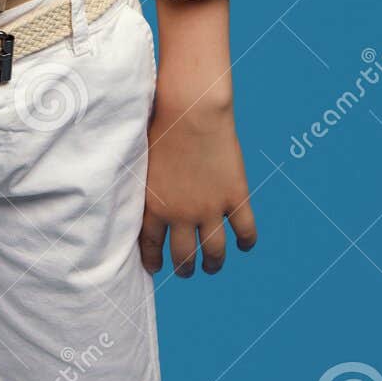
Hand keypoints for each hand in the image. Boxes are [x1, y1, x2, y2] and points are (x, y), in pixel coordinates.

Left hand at [140, 82, 256, 276]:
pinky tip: (244, 245)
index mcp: (154, 205)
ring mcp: (210, 208)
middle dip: (184, 268)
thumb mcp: (141, 159)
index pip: (152, 245)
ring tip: (212, 266)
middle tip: (186, 270)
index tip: (156, 268)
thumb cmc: (160, 124)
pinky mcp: (235, 196)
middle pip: (184, 256)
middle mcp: (181, 213)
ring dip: (213, 264)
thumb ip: (143, 183)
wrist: (191, 110)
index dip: (154, 261)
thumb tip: (134, 194)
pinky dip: (247, 242)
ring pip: (214, 252)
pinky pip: (246, 231)